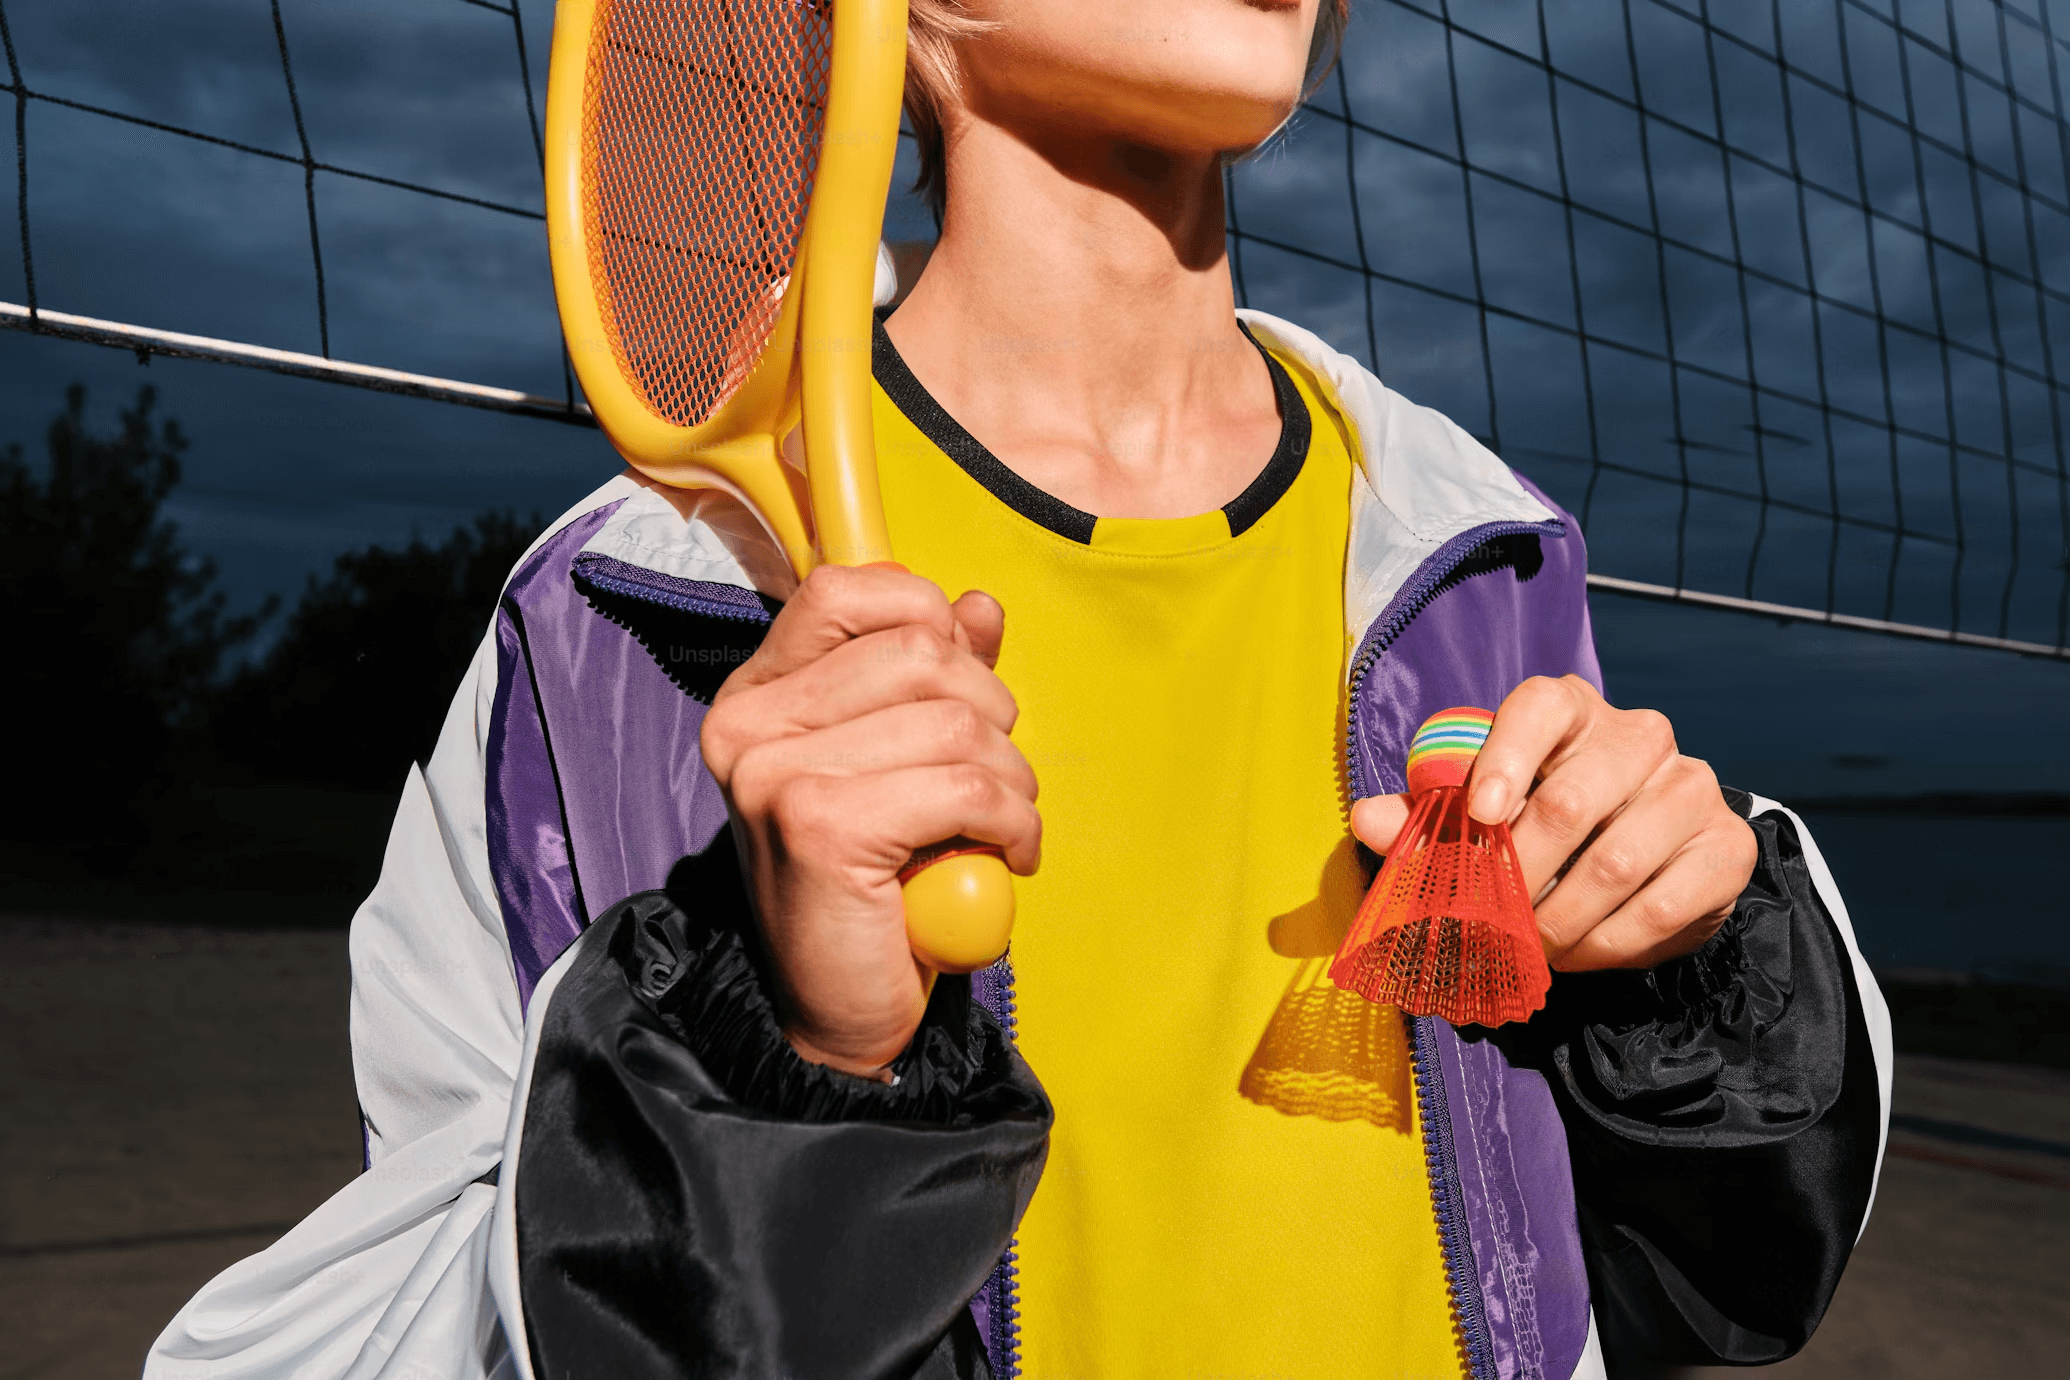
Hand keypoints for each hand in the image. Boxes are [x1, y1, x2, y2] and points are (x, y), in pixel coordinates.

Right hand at [699, 564, 1040, 1075]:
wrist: (838, 1014)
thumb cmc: (874, 887)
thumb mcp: (904, 763)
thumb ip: (935, 680)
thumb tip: (978, 605)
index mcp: (757, 696)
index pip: (843, 589)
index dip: (925, 616)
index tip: (964, 683)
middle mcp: (747, 726)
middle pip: (919, 651)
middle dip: (991, 711)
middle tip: (997, 779)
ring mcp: (774, 775)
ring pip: (952, 722)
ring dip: (1011, 777)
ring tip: (1004, 824)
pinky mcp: (819, 828)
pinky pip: (963, 788)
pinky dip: (1011, 821)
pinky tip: (1010, 854)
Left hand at [1350, 675, 1755, 971]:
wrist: (1648, 852)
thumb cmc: (1542, 822)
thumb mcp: (1481, 812)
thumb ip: (1424, 817)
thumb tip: (1366, 820)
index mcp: (1570, 710)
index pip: (1538, 709)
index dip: (1505, 757)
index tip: (1478, 814)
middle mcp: (1639, 736)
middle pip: (1571, 801)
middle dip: (1518, 874)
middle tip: (1489, 919)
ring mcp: (1691, 787)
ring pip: (1615, 863)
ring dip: (1558, 921)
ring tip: (1529, 947)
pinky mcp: (1727, 847)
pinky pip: (1663, 906)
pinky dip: (1608, 943)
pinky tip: (1579, 953)